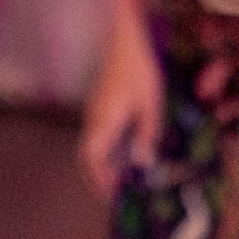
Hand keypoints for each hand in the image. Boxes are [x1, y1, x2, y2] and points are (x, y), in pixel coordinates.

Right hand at [78, 23, 165, 196]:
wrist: (124, 41)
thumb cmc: (139, 70)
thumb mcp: (150, 104)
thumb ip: (146, 135)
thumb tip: (142, 164)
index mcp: (104, 122)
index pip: (91, 159)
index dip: (97, 180)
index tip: (110, 197)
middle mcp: (94, 120)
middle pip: (87, 157)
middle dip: (98, 178)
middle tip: (117, 194)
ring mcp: (94, 113)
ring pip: (91, 147)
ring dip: (103, 165)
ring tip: (123, 179)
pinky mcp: (99, 107)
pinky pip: (98, 137)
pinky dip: (106, 152)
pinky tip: (124, 154)